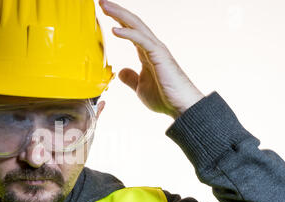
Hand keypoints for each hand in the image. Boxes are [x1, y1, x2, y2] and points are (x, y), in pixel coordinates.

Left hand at [99, 0, 204, 118]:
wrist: (182, 107)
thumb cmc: (165, 98)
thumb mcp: (140, 88)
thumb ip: (131, 78)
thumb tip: (121, 71)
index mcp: (147, 53)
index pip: (131, 31)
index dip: (118, 20)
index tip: (103, 12)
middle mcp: (152, 47)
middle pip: (133, 23)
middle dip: (117, 11)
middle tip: (101, 2)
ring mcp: (157, 49)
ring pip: (136, 27)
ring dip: (120, 15)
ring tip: (105, 6)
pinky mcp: (159, 56)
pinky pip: (141, 41)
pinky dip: (128, 33)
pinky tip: (115, 29)